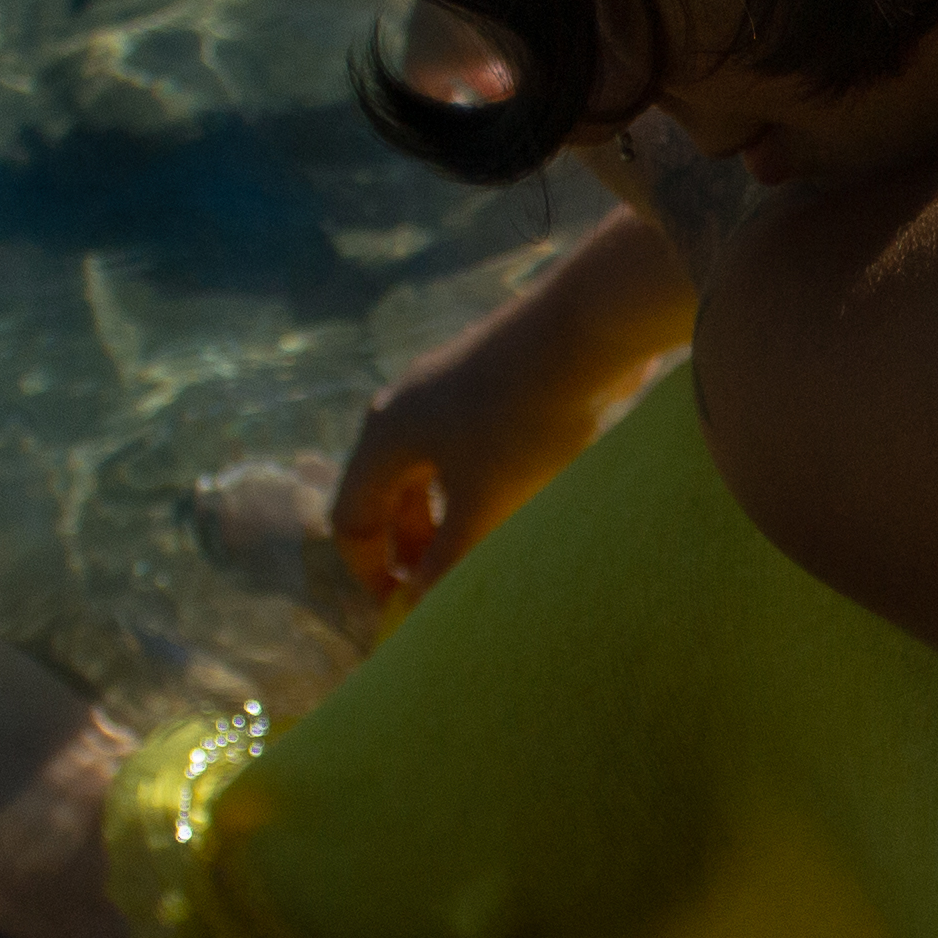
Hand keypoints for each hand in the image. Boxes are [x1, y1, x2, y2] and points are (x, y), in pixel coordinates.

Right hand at [328, 203, 698, 609]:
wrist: (587, 329)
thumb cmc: (524, 421)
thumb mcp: (485, 502)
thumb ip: (449, 557)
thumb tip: (421, 598)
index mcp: (384, 436)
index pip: (350, 518)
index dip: (369, 571)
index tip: (406, 608)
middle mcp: (402, 408)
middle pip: (389, 495)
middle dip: (412, 547)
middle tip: (449, 586)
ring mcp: (444, 389)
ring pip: (429, 473)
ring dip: (447, 519)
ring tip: (485, 551)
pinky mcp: (486, 381)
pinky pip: (463, 449)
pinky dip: (475, 487)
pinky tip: (515, 504)